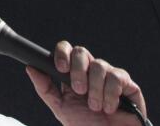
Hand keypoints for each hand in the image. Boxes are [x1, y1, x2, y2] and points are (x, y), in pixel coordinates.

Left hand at [26, 40, 145, 124]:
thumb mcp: (61, 109)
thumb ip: (46, 89)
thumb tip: (31, 68)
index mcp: (74, 74)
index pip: (67, 50)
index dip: (62, 53)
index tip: (60, 68)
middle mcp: (91, 71)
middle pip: (81, 51)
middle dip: (78, 71)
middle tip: (79, 91)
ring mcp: (109, 76)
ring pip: (99, 65)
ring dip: (95, 89)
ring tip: (96, 107)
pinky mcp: (128, 84)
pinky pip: (116, 77)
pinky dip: (111, 94)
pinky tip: (110, 108)